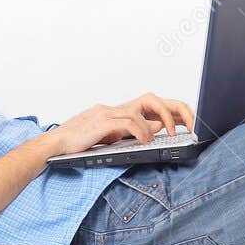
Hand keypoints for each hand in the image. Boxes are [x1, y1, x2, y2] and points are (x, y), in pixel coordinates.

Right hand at [48, 93, 195, 155]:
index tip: (188, 122)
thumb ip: (133, 132)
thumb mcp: (112, 138)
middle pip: (152, 99)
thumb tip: (157, 129)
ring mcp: (108, 112)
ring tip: (167, 135)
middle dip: (175, 111)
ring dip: (160, 121)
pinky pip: (129, 121)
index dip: (172, 111)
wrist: (54, 145)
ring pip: (144, 106)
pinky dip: (141, 130)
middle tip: (190, 125)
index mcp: (118, 111)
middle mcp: (115, 108)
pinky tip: (146, 141)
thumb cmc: (79, 144)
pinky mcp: (101, 121)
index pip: (151, 104)